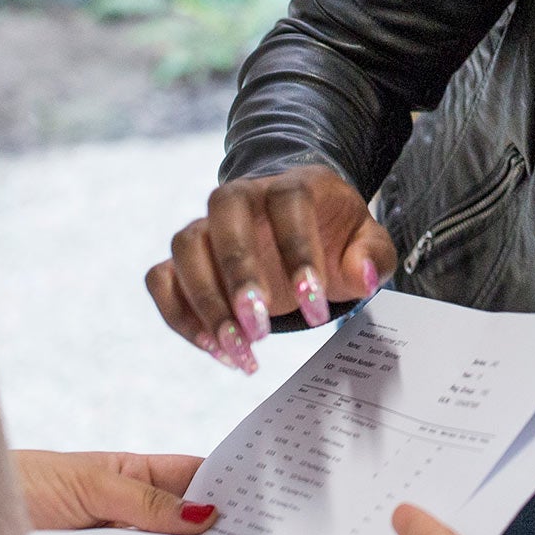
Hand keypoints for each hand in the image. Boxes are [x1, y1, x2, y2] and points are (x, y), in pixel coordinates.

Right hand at [147, 165, 396, 371]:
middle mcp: (241, 197)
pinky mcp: (185, 258)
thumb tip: (362, 276)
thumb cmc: (334, 237)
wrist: (300, 229)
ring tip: (238, 349)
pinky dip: (179, 314)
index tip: (313, 307)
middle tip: (261, 329)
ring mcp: (207, 225)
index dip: (298, 253)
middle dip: (240, 276)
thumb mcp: (366, 243)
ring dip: (205, 302)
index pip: (288, 203)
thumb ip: (373, 257)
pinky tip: (214, 348)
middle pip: (226, 218)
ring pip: (185, 248)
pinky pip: (161, 278)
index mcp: (292, 185)